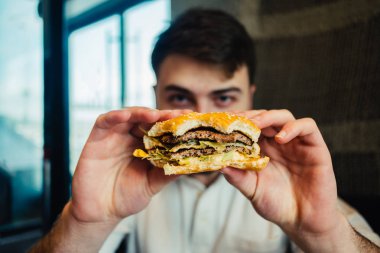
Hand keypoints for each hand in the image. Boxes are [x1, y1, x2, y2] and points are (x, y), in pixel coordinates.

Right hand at [70, 107, 187, 222]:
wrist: (100, 213)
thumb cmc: (125, 198)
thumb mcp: (151, 185)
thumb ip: (167, 173)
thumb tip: (190, 163)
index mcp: (145, 146)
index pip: (160, 128)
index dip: (173, 122)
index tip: (189, 117)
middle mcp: (130, 138)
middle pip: (146, 118)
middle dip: (161, 115)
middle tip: (176, 115)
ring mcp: (114, 137)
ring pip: (128, 115)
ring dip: (141, 112)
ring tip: (155, 115)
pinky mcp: (96, 138)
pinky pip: (104, 121)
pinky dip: (115, 116)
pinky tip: (126, 115)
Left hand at [222, 110, 343, 245]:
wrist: (303, 221)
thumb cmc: (277, 204)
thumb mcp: (252, 190)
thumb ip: (238, 177)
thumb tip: (219, 165)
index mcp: (262, 149)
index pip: (250, 126)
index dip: (238, 121)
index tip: (225, 121)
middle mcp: (278, 142)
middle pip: (265, 117)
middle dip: (251, 116)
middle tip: (239, 119)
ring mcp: (296, 142)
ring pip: (284, 117)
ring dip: (269, 116)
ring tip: (256, 124)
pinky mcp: (315, 146)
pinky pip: (307, 126)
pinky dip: (293, 127)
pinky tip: (281, 138)